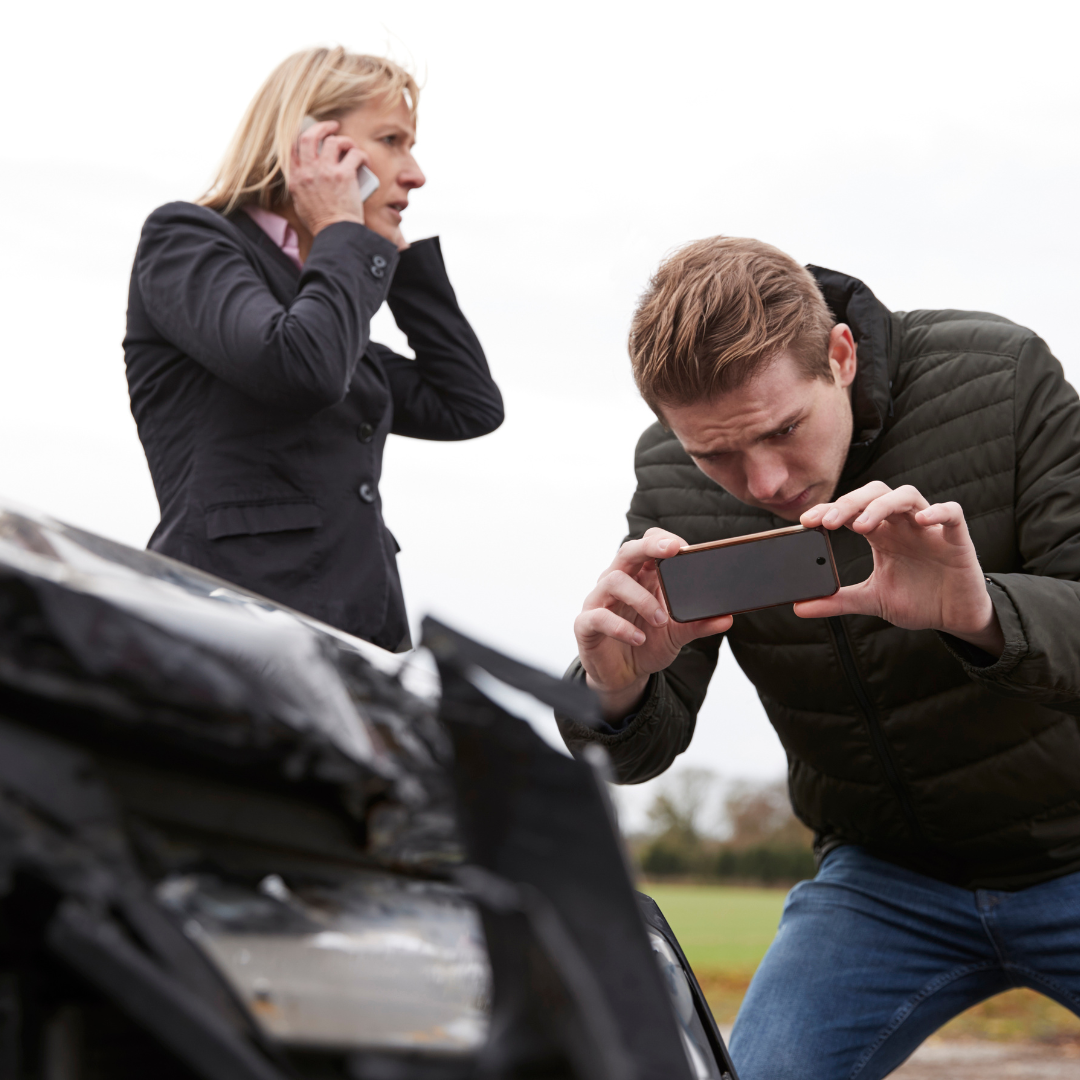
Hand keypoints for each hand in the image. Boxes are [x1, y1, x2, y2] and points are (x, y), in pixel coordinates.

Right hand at [288, 120, 367, 236]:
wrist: (336, 234)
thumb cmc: (321, 223)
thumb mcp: (300, 203)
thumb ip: (301, 184)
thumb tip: (307, 173)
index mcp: (295, 178)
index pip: (292, 146)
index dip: (302, 134)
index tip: (312, 133)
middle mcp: (308, 171)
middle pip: (309, 136)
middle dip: (322, 127)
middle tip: (332, 127)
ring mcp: (325, 171)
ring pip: (333, 141)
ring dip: (344, 141)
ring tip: (351, 147)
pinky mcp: (344, 175)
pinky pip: (354, 154)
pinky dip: (361, 155)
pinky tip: (364, 161)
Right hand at [575, 528, 732, 719]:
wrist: (624, 676)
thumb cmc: (647, 644)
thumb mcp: (677, 634)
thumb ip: (698, 624)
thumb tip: (727, 617)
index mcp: (640, 576)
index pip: (646, 544)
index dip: (662, 540)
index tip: (684, 547)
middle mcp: (617, 582)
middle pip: (627, 551)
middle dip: (649, 546)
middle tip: (673, 550)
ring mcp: (599, 601)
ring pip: (613, 581)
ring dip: (642, 598)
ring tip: (661, 620)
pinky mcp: (586, 624)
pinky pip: (598, 616)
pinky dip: (620, 626)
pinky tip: (638, 638)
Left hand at [797, 482, 1003, 656]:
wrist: (955, 618)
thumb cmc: (918, 600)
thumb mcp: (872, 600)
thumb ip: (838, 601)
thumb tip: (799, 607)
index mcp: (881, 534)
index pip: (851, 510)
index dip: (828, 509)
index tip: (805, 521)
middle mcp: (902, 524)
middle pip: (875, 493)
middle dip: (850, 502)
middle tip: (829, 522)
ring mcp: (930, 528)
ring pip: (906, 495)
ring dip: (882, 505)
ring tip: (863, 526)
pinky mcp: (957, 538)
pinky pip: (952, 512)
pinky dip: (937, 511)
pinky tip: (920, 520)